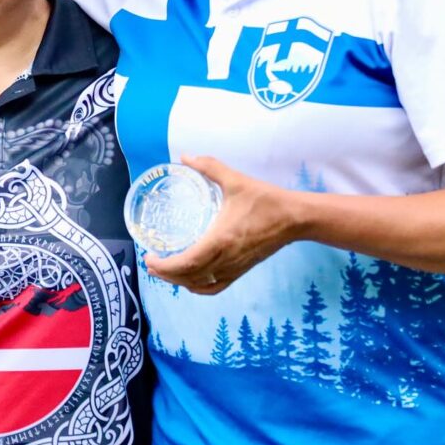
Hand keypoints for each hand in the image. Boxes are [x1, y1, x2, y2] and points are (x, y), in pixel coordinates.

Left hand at [143, 156, 302, 294]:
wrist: (295, 218)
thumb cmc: (265, 200)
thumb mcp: (235, 180)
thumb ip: (209, 166)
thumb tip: (185, 156)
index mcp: (221, 240)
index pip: (187, 263)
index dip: (165, 266)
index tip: (149, 257)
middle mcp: (226, 259)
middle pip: (189, 277)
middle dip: (165, 274)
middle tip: (149, 263)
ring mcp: (234, 268)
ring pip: (201, 285)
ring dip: (179, 281)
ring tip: (164, 271)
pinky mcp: (242, 270)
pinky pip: (216, 287)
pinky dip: (199, 288)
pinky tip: (190, 281)